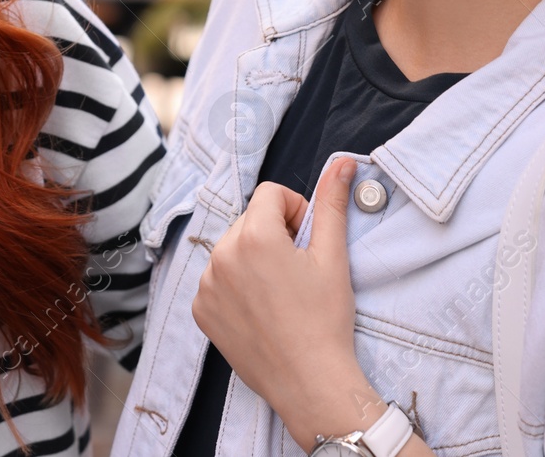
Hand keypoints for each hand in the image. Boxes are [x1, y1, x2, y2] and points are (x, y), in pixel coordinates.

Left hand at [191, 157, 391, 443]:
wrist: (310, 383)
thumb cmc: (326, 320)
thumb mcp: (333, 256)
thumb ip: (332, 203)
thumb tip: (343, 162)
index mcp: (254, 236)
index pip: (270, 194)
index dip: (295, 211)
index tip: (308, 241)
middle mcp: (221, 255)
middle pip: (250, 220)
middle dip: (274, 233)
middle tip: (297, 270)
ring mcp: (206, 284)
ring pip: (232, 248)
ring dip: (253, 258)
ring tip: (280, 292)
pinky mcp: (201, 310)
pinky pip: (216, 279)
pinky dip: (235, 285)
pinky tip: (261, 309)